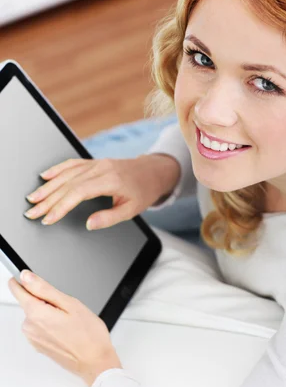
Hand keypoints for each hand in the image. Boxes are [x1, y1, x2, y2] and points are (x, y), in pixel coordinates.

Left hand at [8, 270, 122, 386]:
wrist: (95, 362)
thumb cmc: (88, 335)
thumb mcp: (70, 303)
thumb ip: (44, 289)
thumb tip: (26, 277)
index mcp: (36, 313)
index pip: (18, 290)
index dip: (23, 280)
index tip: (28, 276)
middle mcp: (30, 327)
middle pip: (30, 302)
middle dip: (46, 300)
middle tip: (67, 306)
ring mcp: (33, 338)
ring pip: (36, 314)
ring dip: (50, 313)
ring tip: (70, 320)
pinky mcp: (39, 345)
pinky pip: (40, 327)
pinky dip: (51, 324)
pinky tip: (67, 329)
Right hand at [23, 155, 177, 229]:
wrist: (153, 171)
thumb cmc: (143, 191)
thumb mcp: (132, 210)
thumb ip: (110, 217)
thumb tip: (89, 224)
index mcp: (110, 180)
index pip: (78, 192)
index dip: (61, 206)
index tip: (48, 218)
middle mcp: (101, 168)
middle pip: (68, 184)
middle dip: (47, 199)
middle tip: (32, 212)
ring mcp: (96, 163)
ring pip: (67, 173)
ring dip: (48, 186)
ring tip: (33, 199)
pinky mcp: (94, 162)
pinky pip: (72, 164)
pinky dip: (57, 169)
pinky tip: (45, 175)